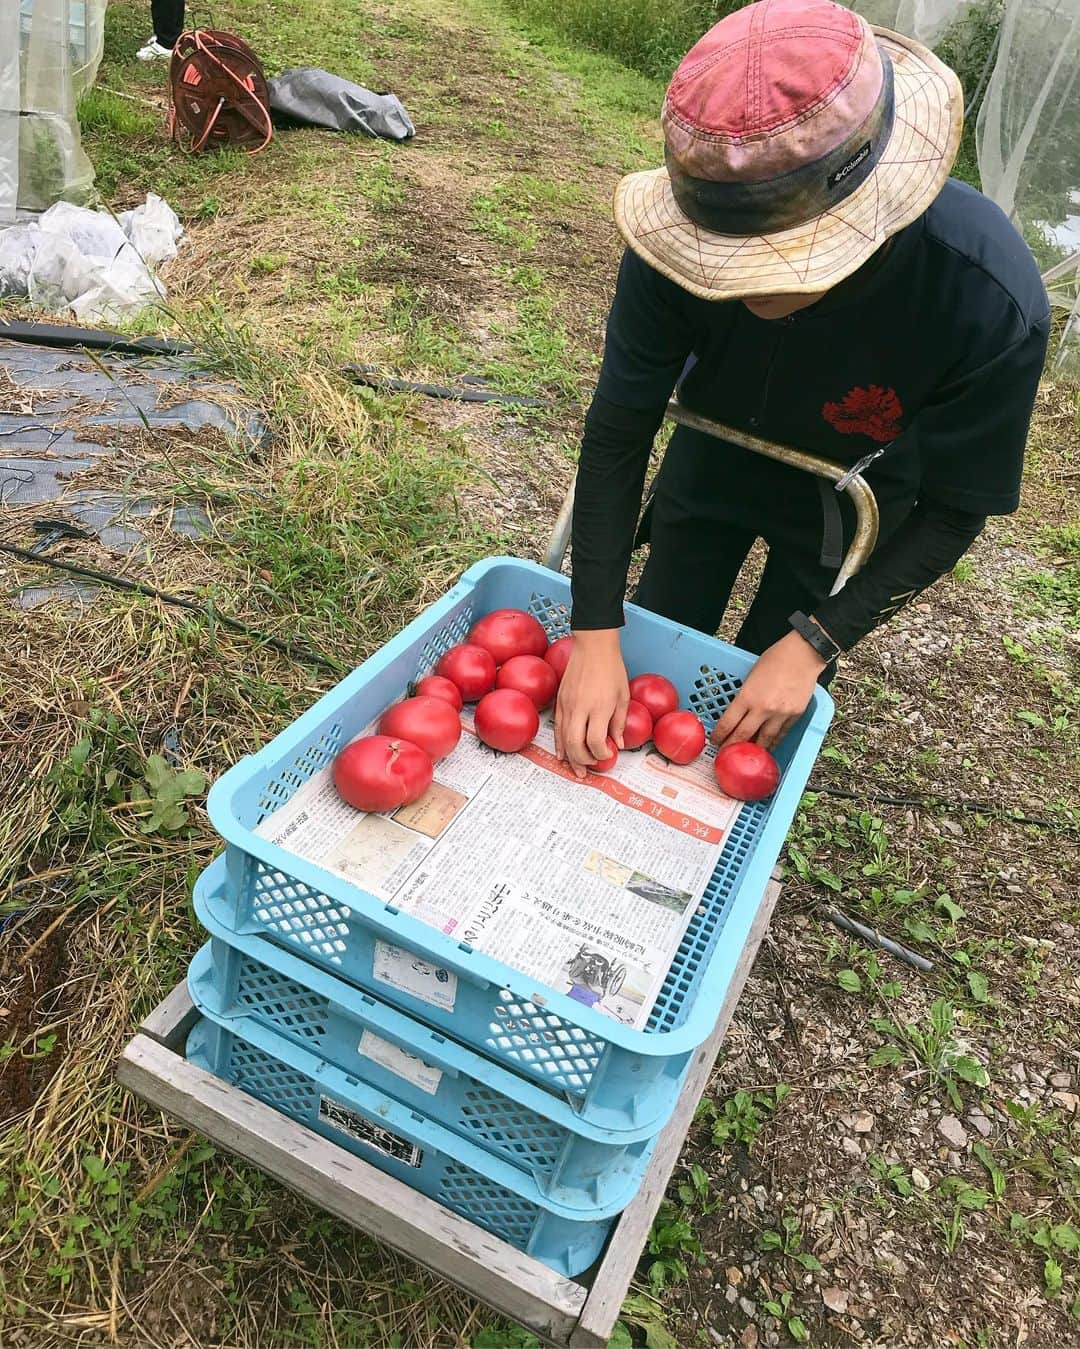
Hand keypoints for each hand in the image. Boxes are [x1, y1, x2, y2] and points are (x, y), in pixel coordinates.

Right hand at [554, 629, 628, 777]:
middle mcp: (580, 708)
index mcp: (600, 707)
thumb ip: (619, 722)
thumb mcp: (623, 696)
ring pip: (563, 738)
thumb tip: (617, 744)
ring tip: (577, 769)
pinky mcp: (559, 701)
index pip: (595, 741)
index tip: (609, 754)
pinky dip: (559, 743)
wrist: (593, 647)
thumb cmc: (612, 669)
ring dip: (570, 757)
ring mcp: (567, 705)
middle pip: (576, 744)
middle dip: (583, 760)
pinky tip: (562, 754)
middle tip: (592, 766)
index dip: (602, 753)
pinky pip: (557, 728)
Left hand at [711, 629, 826, 749]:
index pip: (728, 723)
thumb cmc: (775, 658)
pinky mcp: (795, 715)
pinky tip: (768, 745)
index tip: (715, 742)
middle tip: (726, 754)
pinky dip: (773, 741)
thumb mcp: (751, 676)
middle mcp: (762, 708)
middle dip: (732, 747)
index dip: (719, 736)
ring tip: (747, 755)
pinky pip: (781, 734)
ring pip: (764, 740)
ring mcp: (780, 714)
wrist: (803, 654)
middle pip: (743, 736)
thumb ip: (745, 695)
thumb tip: (739, 712)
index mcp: (747, 696)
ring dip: (754, 749)